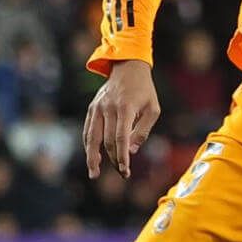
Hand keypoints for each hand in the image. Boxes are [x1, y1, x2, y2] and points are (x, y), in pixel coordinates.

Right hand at [82, 60, 160, 178]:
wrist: (127, 67)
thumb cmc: (144, 90)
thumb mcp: (153, 109)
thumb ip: (143, 130)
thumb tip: (131, 150)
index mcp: (125, 108)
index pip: (121, 138)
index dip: (122, 156)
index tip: (125, 171)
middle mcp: (108, 108)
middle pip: (108, 141)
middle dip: (114, 160)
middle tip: (123, 174)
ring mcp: (98, 108)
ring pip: (92, 137)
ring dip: (93, 157)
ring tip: (93, 174)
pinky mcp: (92, 108)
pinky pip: (88, 130)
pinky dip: (88, 145)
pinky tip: (92, 157)